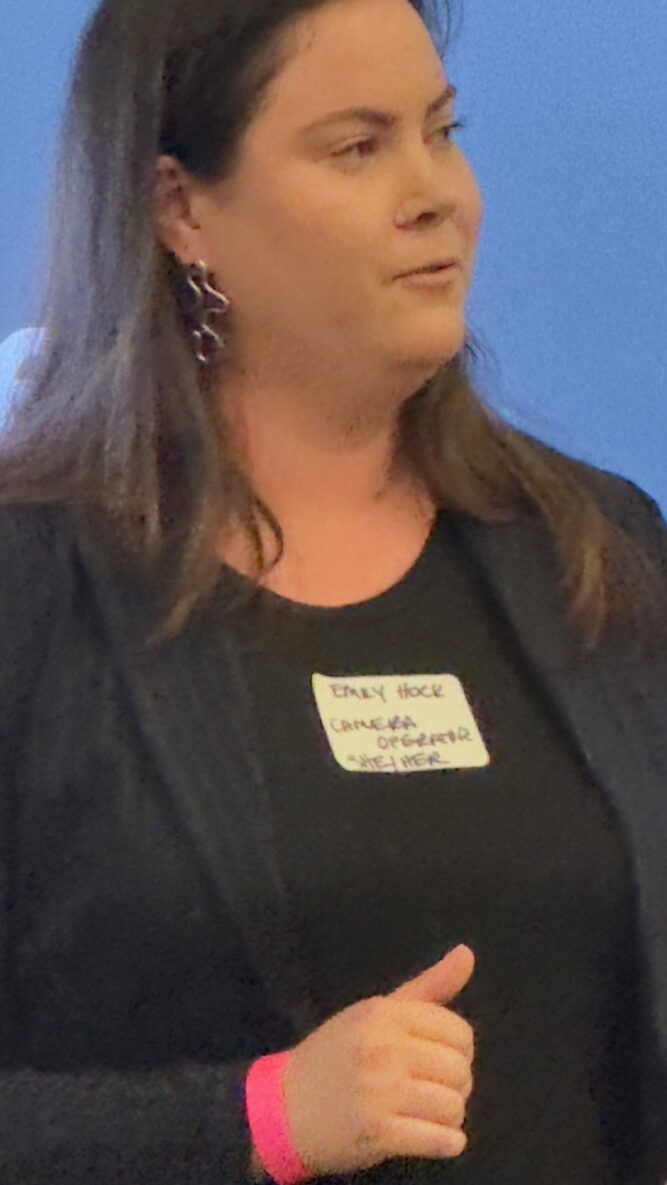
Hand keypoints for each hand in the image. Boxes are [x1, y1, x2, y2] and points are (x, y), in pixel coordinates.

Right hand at [281, 944, 475, 1178]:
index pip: (458, 1032)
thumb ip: (428, 986)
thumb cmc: (335, 1056)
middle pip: (459, 1070)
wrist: (284, 1107)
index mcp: (385, 1014)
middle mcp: (384, 1048)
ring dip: (450, 1117)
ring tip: (430, 1114)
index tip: (440, 1060)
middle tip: (433, 1090)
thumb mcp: (375, 1012)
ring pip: (453, 1106)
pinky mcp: (379, 1132)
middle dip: (456, 1085)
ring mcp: (380, 1092)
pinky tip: (435, 1138)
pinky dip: (446, 1143)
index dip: (459, 1051)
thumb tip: (467, 954)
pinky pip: (440, 1140)